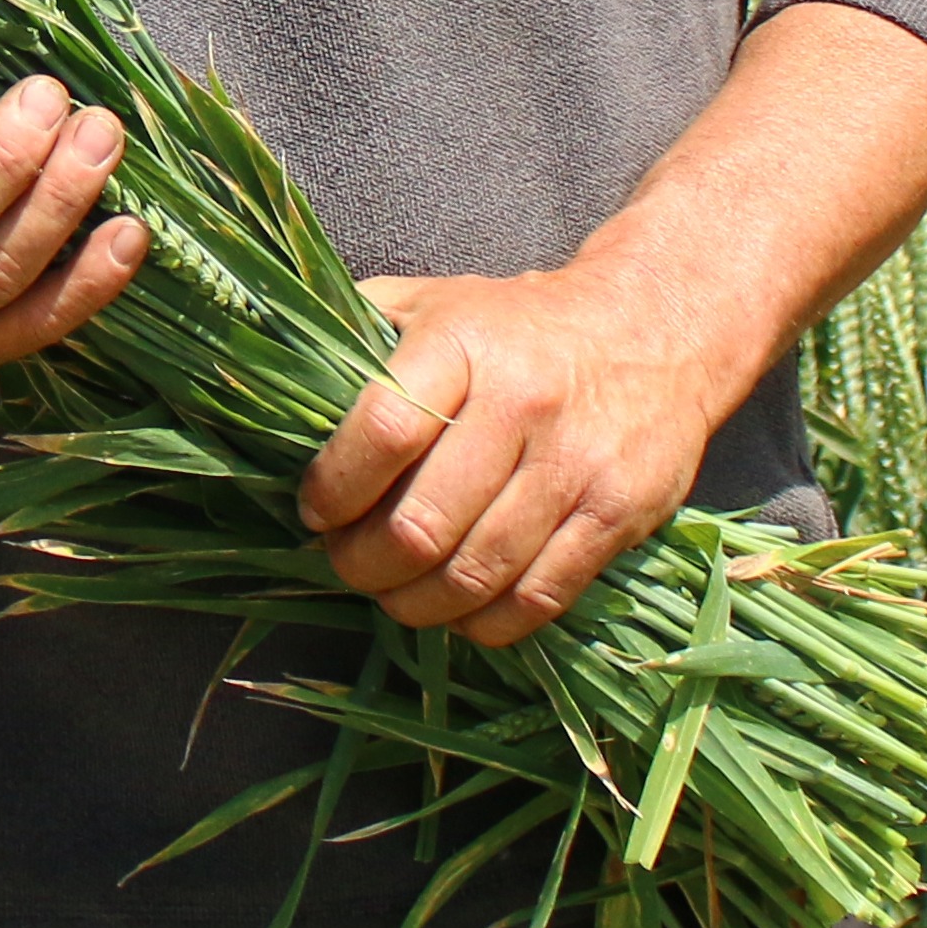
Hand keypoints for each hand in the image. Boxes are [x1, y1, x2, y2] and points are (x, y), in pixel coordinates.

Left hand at [294, 268, 738, 647]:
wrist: (658, 328)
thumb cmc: (518, 326)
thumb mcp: (434, 302)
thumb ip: (357, 336)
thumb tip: (268, 384)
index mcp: (463, 343)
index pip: (382, 430)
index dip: (333, 488)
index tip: (315, 509)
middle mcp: (523, 402)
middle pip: (422, 525)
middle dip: (362, 565)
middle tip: (346, 565)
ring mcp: (576, 464)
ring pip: (476, 574)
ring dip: (416, 605)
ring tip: (395, 594)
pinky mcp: (618, 514)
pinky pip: (537, 599)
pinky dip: (485, 625)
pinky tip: (460, 611)